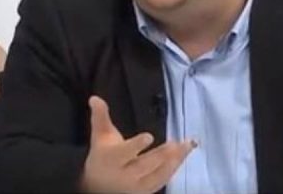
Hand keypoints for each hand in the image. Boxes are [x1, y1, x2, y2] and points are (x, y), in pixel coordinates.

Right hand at [80, 96, 194, 192]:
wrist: (96, 186)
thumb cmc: (102, 156)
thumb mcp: (99, 136)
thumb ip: (100, 116)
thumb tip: (95, 97)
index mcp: (111, 159)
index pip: (124, 153)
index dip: (136, 145)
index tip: (149, 136)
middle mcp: (124, 174)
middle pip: (144, 165)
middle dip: (161, 155)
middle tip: (176, 143)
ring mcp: (136, 186)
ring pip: (157, 175)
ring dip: (174, 161)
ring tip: (187, 146)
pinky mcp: (145, 191)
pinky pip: (162, 181)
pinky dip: (174, 168)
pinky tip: (183, 156)